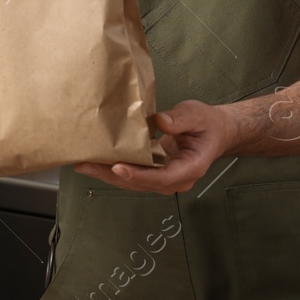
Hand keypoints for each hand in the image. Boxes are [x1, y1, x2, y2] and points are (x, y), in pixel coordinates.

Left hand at [75, 99, 235, 194]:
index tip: (119, 167)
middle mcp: (174, 179)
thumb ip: (180, 119)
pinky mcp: (154, 171)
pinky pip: (132, 173)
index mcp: (189, 169)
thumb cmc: (208, 125)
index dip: (139, 175)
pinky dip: (113, 168)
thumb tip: (160, 122)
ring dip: (107, 174)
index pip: (162, 178)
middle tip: (86, 165)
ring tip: (83, 163)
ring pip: (133, 182)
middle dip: (112, 176)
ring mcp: (163, 178)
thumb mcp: (197, 115)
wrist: (215, 132)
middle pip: (141, 184)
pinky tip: (95, 160)